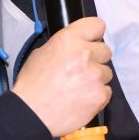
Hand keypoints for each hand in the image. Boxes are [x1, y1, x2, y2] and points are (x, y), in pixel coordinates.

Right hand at [14, 19, 112, 135]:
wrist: (31, 114)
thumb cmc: (32, 86)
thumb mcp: (41, 53)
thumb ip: (64, 45)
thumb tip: (77, 44)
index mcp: (68, 40)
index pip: (97, 25)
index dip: (94, 35)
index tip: (92, 41)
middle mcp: (84, 55)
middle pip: (106, 50)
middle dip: (96, 59)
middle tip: (81, 69)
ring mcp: (95, 76)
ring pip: (107, 72)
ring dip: (96, 78)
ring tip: (78, 87)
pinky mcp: (100, 95)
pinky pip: (106, 91)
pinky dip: (97, 95)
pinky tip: (81, 98)